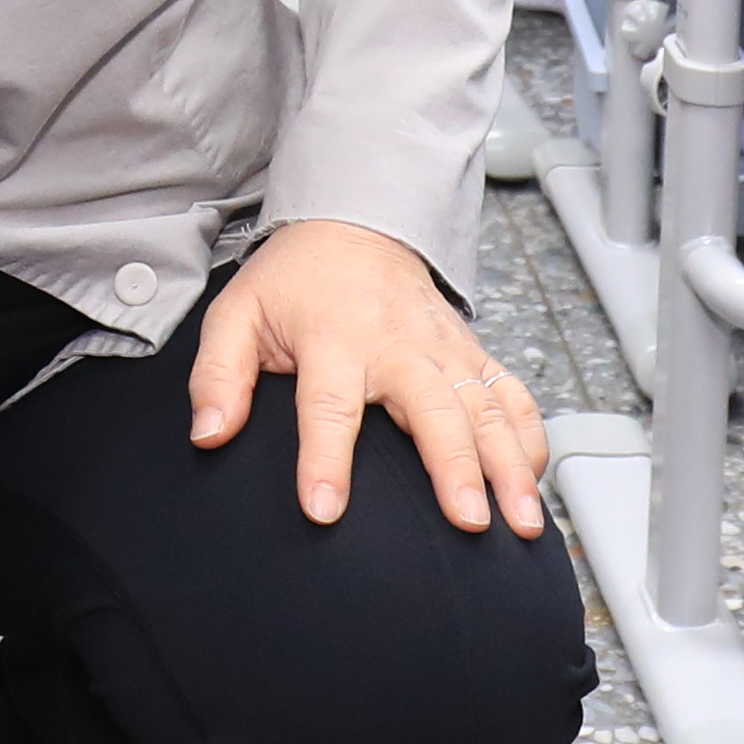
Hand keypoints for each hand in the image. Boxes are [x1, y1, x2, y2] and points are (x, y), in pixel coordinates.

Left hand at [180, 220, 547, 535]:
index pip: (327, 406)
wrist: (356, 221)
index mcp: (335, 337)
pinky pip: (512, 395)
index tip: (323, 510)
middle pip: (434, 409)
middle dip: (455, 468)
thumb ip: (217, 375)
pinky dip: (530, 437)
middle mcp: (399, 344)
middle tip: (468, 522)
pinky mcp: (473, 352)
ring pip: (487, 408)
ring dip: (509, 465)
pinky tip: (534, 482)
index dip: (325, 459)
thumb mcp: (237, 313)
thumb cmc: (295, 280)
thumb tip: (209, 435)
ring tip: (522, 521)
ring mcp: (445, 348)